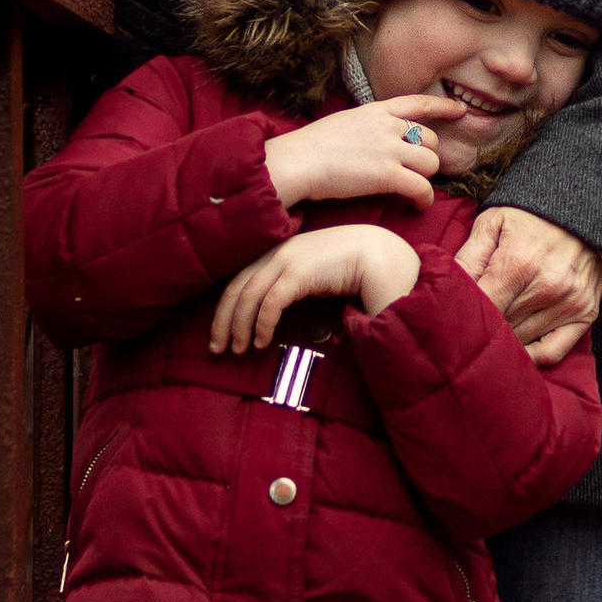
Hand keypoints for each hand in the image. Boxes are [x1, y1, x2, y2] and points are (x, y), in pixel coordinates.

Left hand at [211, 222, 420, 352]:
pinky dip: (261, 324)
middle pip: (236, 286)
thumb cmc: (358, 270)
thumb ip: (301, 291)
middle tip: (216, 348)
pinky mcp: (300, 272)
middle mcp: (279, 251)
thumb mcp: (319, 278)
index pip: (241, 278)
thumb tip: (291, 323)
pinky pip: (270, 302)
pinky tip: (260, 342)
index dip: (226, 307)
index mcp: (281, 250)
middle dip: (222, 319)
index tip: (221, 333)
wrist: (385, 256)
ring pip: (248, 295)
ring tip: (236, 350)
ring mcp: (288, 259)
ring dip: (238, 326)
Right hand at [265, 93, 462, 211]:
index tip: (459, 110)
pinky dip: (424, 199)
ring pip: (431, 163)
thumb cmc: (310, 148)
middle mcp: (388, 127)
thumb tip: (376, 140)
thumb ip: (366, 127)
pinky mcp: (388, 175)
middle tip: (418, 172)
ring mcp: (390, 150)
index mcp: (376, 111)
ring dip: (427, 178)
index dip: (443, 107)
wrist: (297, 161)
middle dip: (428, 157)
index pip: (417, 103)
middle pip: (429, 140)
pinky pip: (422, 187)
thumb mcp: (343, 123)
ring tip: (416, 191)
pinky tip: (417, 206)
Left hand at [459, 206, 601, 368]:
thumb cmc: (532, 217)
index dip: (462, 315)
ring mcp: (569, 303)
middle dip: (479, 328)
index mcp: (518, 263)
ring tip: (487, 335)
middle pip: (500, 327)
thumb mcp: (494, 222)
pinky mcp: (585, 314)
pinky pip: (552, 352)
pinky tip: (515, 351)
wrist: (587, 211)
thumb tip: (445, 287)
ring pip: (521, 341)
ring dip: (502, 341)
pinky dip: (530, 357)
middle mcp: (547, 287)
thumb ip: (468, 256)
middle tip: (464, 328)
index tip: (449, 319)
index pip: (481, 307)